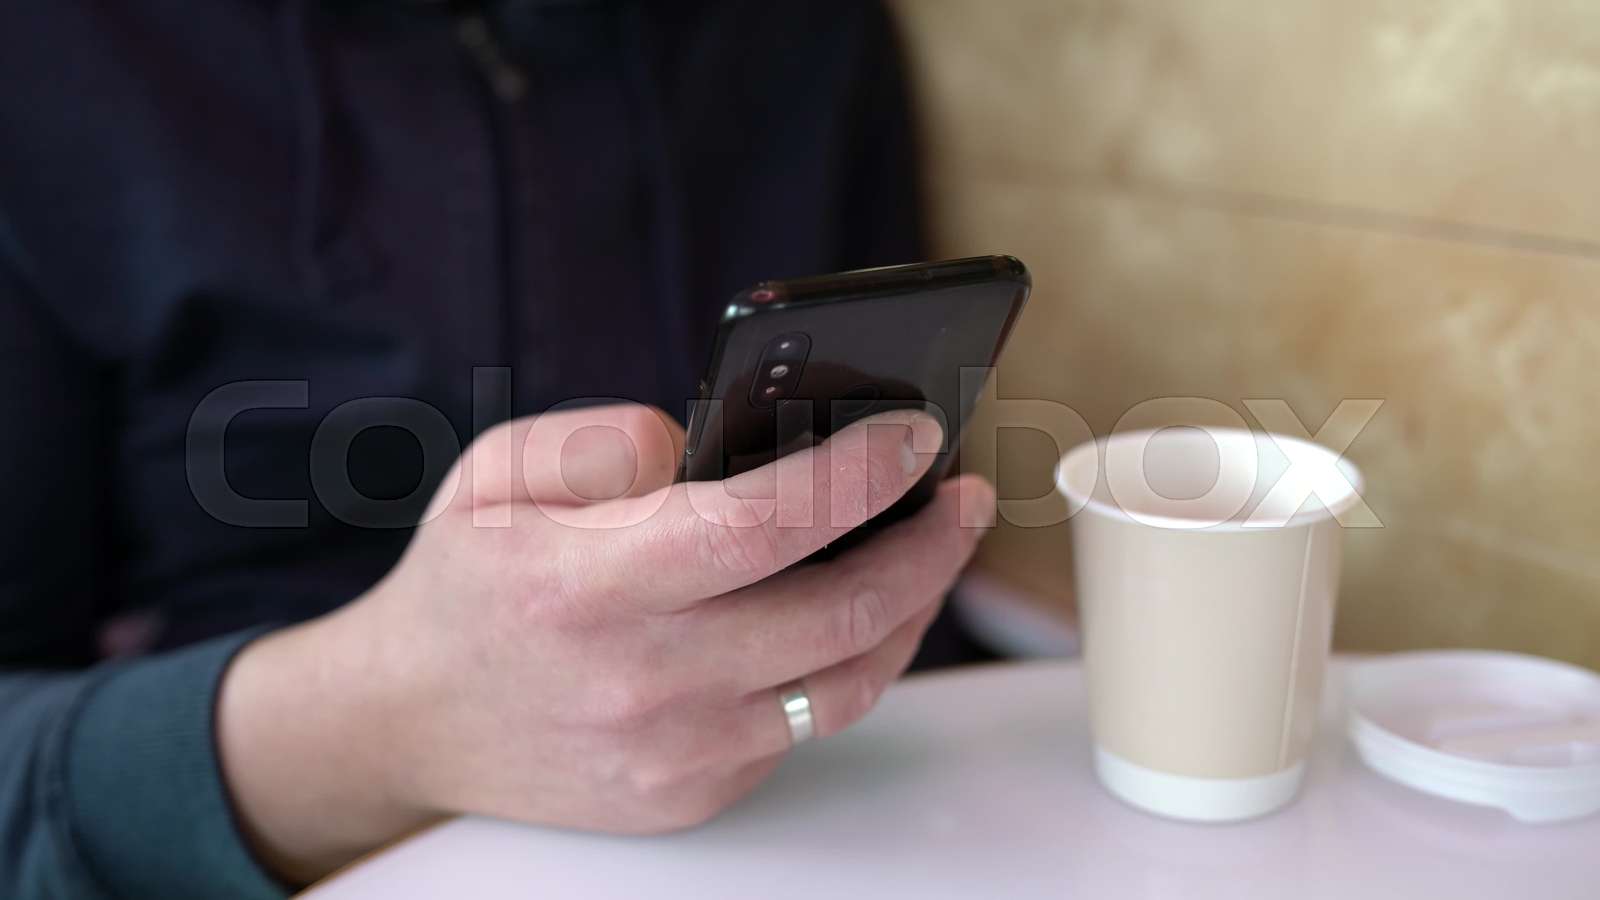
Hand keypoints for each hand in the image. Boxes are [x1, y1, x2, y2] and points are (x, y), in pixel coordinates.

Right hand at [217, 404, 994, 883]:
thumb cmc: (466, 583)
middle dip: (926, 547)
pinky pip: (803, 727)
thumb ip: (601, 439)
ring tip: (931, 549)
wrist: (412, 720)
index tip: (919, 432)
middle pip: (835, 616)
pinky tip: (859, 614)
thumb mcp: (496, 472)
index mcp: (584, 585)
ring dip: (910, 611)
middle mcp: (638, 682)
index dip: (856, 474)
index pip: (757, 526)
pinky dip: (846, 664)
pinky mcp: (692, 793)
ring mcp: (672, 753)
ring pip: (844, 685)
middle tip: (961, 493)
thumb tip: (713, 445)